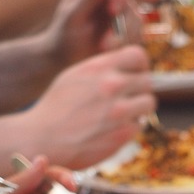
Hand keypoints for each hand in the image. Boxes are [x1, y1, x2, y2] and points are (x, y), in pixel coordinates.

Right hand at [15, 45, 153, 169]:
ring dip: (139, 109)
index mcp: (98, 67)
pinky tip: (114, 129)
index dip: (139, 66)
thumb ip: (101, 69)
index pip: (138, 55)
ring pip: (149, 103)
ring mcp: (119, 110)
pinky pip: (140, 125)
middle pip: (148, 80)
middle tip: (128, 99)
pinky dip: (130, 127)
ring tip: (123, 114)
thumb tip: (126, 67)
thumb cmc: (58, 107)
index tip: (133, 75)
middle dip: (140, 89)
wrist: (44, 138)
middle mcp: (111, 85)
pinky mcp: (123, 133)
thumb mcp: (76, 75)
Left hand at [45, 0, 142, 65]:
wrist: (65, 61)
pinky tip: (108, 53)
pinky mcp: (127, 37)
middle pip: (132, 5)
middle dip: (123, 24)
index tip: (113, 10)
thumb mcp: (74, 15)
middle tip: (106, 44)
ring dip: (123, 39)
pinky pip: (136, 40)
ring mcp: (122, 18)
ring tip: (103, 50)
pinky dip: (125, 47)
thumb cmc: (64, 35)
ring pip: (137, 24)